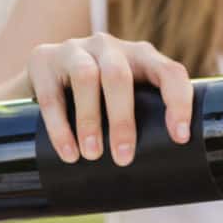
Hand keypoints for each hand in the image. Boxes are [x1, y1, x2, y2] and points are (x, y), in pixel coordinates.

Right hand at [27, 32, 192, 165]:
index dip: (178, 102)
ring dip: (89, 120)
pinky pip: (51, 94)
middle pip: (119, 76)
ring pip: (85, 78)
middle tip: (123, 158)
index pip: (169, 72)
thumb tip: (171, 174)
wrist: (44, 82)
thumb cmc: (103, 102)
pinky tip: (68, 152)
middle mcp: (109, 47)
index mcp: (141, 57)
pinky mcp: (42, 59)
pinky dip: (59, 126)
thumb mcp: (130, 102)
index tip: (179, 138)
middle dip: (122, 119)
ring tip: (92, 154)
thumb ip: (150, 122)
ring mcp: (74, 49)